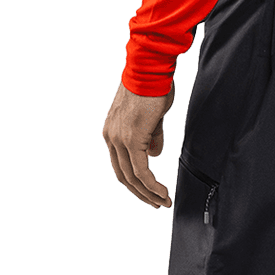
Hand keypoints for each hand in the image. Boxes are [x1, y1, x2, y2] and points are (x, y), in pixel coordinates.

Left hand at [101, 81, 176, 209]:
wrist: (149, 70)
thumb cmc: (152, 87)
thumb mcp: (150, 118)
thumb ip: (150, 137)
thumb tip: (153, 155)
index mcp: (111, 132)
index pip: (120, 166)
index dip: (135, 182)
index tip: (150, 192)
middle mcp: (110, 138)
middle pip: (123, 176)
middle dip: (141, 193)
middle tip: (157, 203)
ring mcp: (119, 139)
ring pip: (132, 176)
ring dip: (148, 192)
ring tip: (163, 201)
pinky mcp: (131, 139)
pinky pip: (141, 170)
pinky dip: (152, 185)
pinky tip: (162, 191)